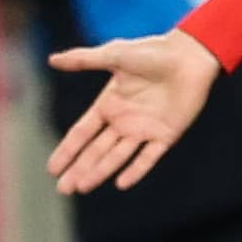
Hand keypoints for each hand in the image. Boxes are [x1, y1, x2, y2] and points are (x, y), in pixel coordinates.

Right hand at [41, 28, 223, 192]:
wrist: (190, 56)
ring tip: (82, 187)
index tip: (52, 169)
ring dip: (100, 172)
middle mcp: (124, 121)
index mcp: (109, 104)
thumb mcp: (115, 56)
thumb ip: (84, 60)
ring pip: (117, 156)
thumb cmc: (153, 52)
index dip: (67, 150)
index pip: (82, 133)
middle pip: (96, 151)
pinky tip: (121, 183)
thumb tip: (51, 59)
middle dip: (79, 169)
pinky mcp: (166, 134)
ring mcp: (144, 129)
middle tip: (63, 189)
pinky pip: (148, 157)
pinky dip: (136, 170)